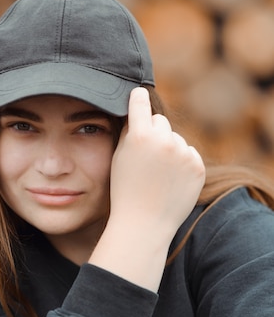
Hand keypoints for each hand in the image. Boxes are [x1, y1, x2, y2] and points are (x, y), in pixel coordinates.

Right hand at [109, 86, 204, 238]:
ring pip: (176, 139)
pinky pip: (189, 154)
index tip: (139, 92)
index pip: (140, 103)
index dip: (139, 97)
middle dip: (154, 133)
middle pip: (160, 121)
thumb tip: (139, 110)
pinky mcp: (197, 166)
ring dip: (169, 149)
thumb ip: (130, 132)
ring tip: (158, 174)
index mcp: (139, 137)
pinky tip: (171, 180)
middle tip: (146, 156)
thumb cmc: (125, 191)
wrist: (144, 224)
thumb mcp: (119, 157)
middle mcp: (163, 141)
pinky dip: (182, 163)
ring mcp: (183, 153)